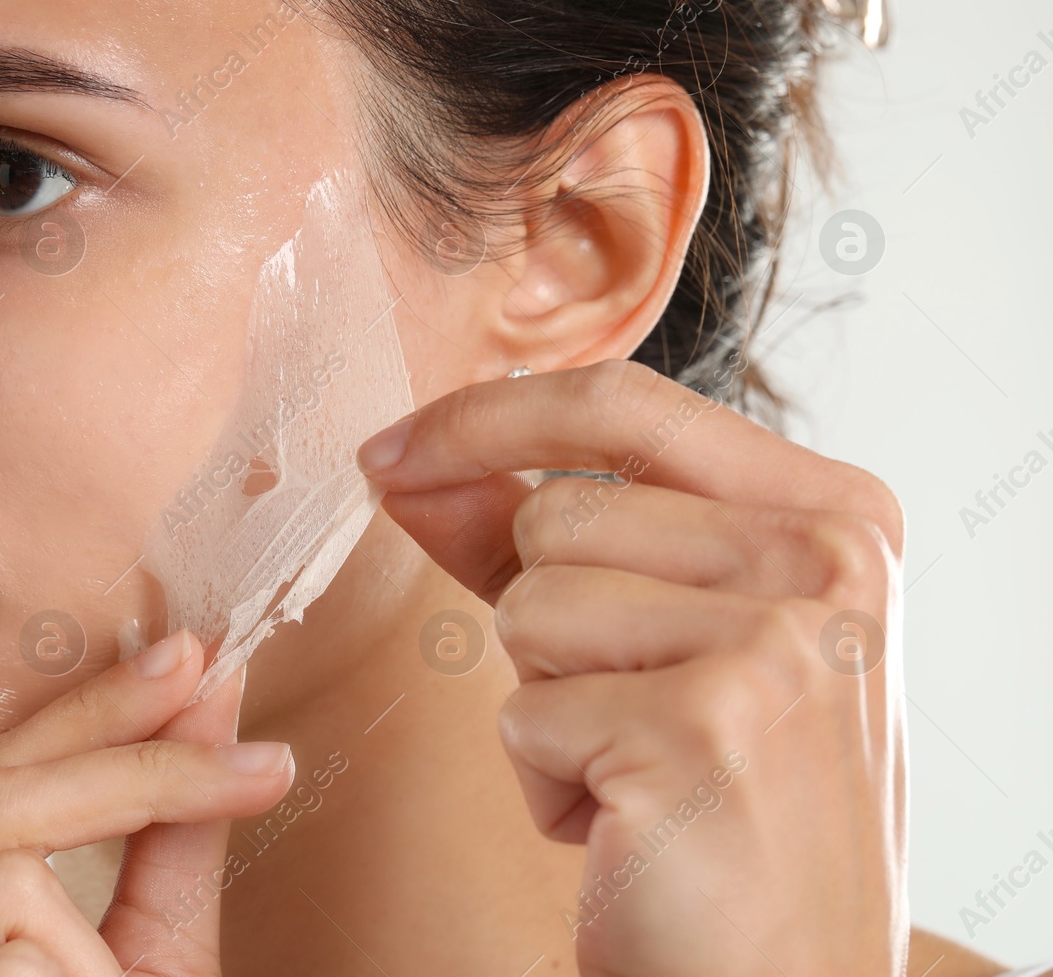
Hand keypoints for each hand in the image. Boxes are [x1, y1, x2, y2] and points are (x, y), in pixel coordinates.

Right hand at [0, 630, 293, 975]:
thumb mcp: (132, 966)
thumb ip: (165, 855)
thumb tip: (217, 718)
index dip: (90, 704)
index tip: (192, 657)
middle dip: (128, 747)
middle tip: (247, 739)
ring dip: (105, 887)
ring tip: (151, 926)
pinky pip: (8, 958)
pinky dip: (76, 973)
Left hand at [359, 360, 907, 976]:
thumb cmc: (728, 805)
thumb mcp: (665, 639)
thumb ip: (540, 537)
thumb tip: (409, 465)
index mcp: (838, 514)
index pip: (622, 404)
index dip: (484, 418)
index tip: (391, 454)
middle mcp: (829, 561)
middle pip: (554, 513)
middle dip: (545, 624)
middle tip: (638, 714)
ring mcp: (777, 642)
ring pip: (527, 605)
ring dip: (549, 703)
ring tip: (642, 770)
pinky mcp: (703, 728)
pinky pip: (524, 712)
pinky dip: (549, 781)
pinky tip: (636, 825)